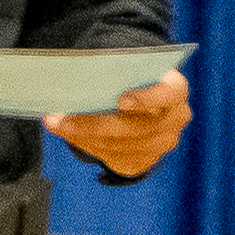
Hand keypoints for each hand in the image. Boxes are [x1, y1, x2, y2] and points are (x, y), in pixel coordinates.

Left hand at [50, 68, 190, 176]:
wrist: (141, 108)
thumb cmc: (131, 83)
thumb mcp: (124, 74)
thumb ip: (105, 76)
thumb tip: (65, 84)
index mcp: (175, 90)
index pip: (170, 94)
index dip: (148, 99)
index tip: (121, 100)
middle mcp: (175, 118)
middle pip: (137, 128)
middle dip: (95, 125)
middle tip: (62, 120)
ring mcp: (163, 142)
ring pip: (122, 146)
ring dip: (85, 137)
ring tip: (59, 125)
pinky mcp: (146, 159)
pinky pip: (114, 157)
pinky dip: (88, 145)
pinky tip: (70, 134)